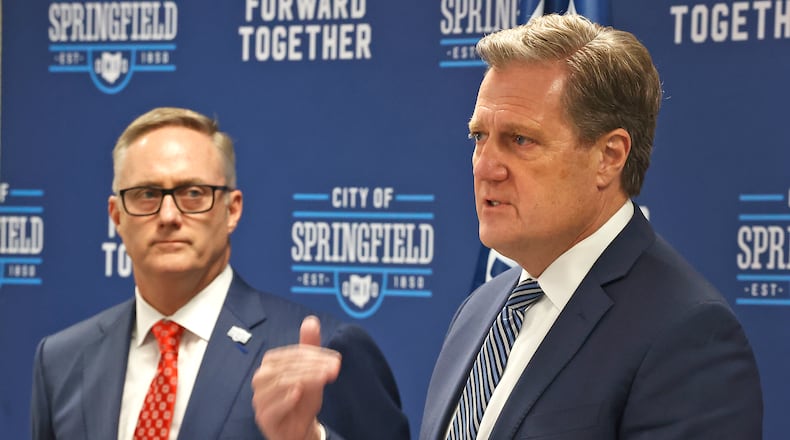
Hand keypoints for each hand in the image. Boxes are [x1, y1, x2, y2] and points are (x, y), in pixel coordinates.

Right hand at [252, 316, 340, 439]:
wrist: (299, 427)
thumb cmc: (303, 397)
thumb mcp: (310, 371)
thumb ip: (309, 346)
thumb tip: (311, 321)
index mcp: (271, 363)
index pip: (292, 354)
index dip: (314, 355)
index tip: (335, 359)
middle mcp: (261, 379)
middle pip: (286, 367)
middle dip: (312, 367)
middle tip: (334, 368)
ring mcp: (260, 399)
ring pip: (279, 385)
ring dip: (304, 380)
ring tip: (323, 379)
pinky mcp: (263, 417)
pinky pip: (271, 408)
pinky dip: (284, 400)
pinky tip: (298, 394)